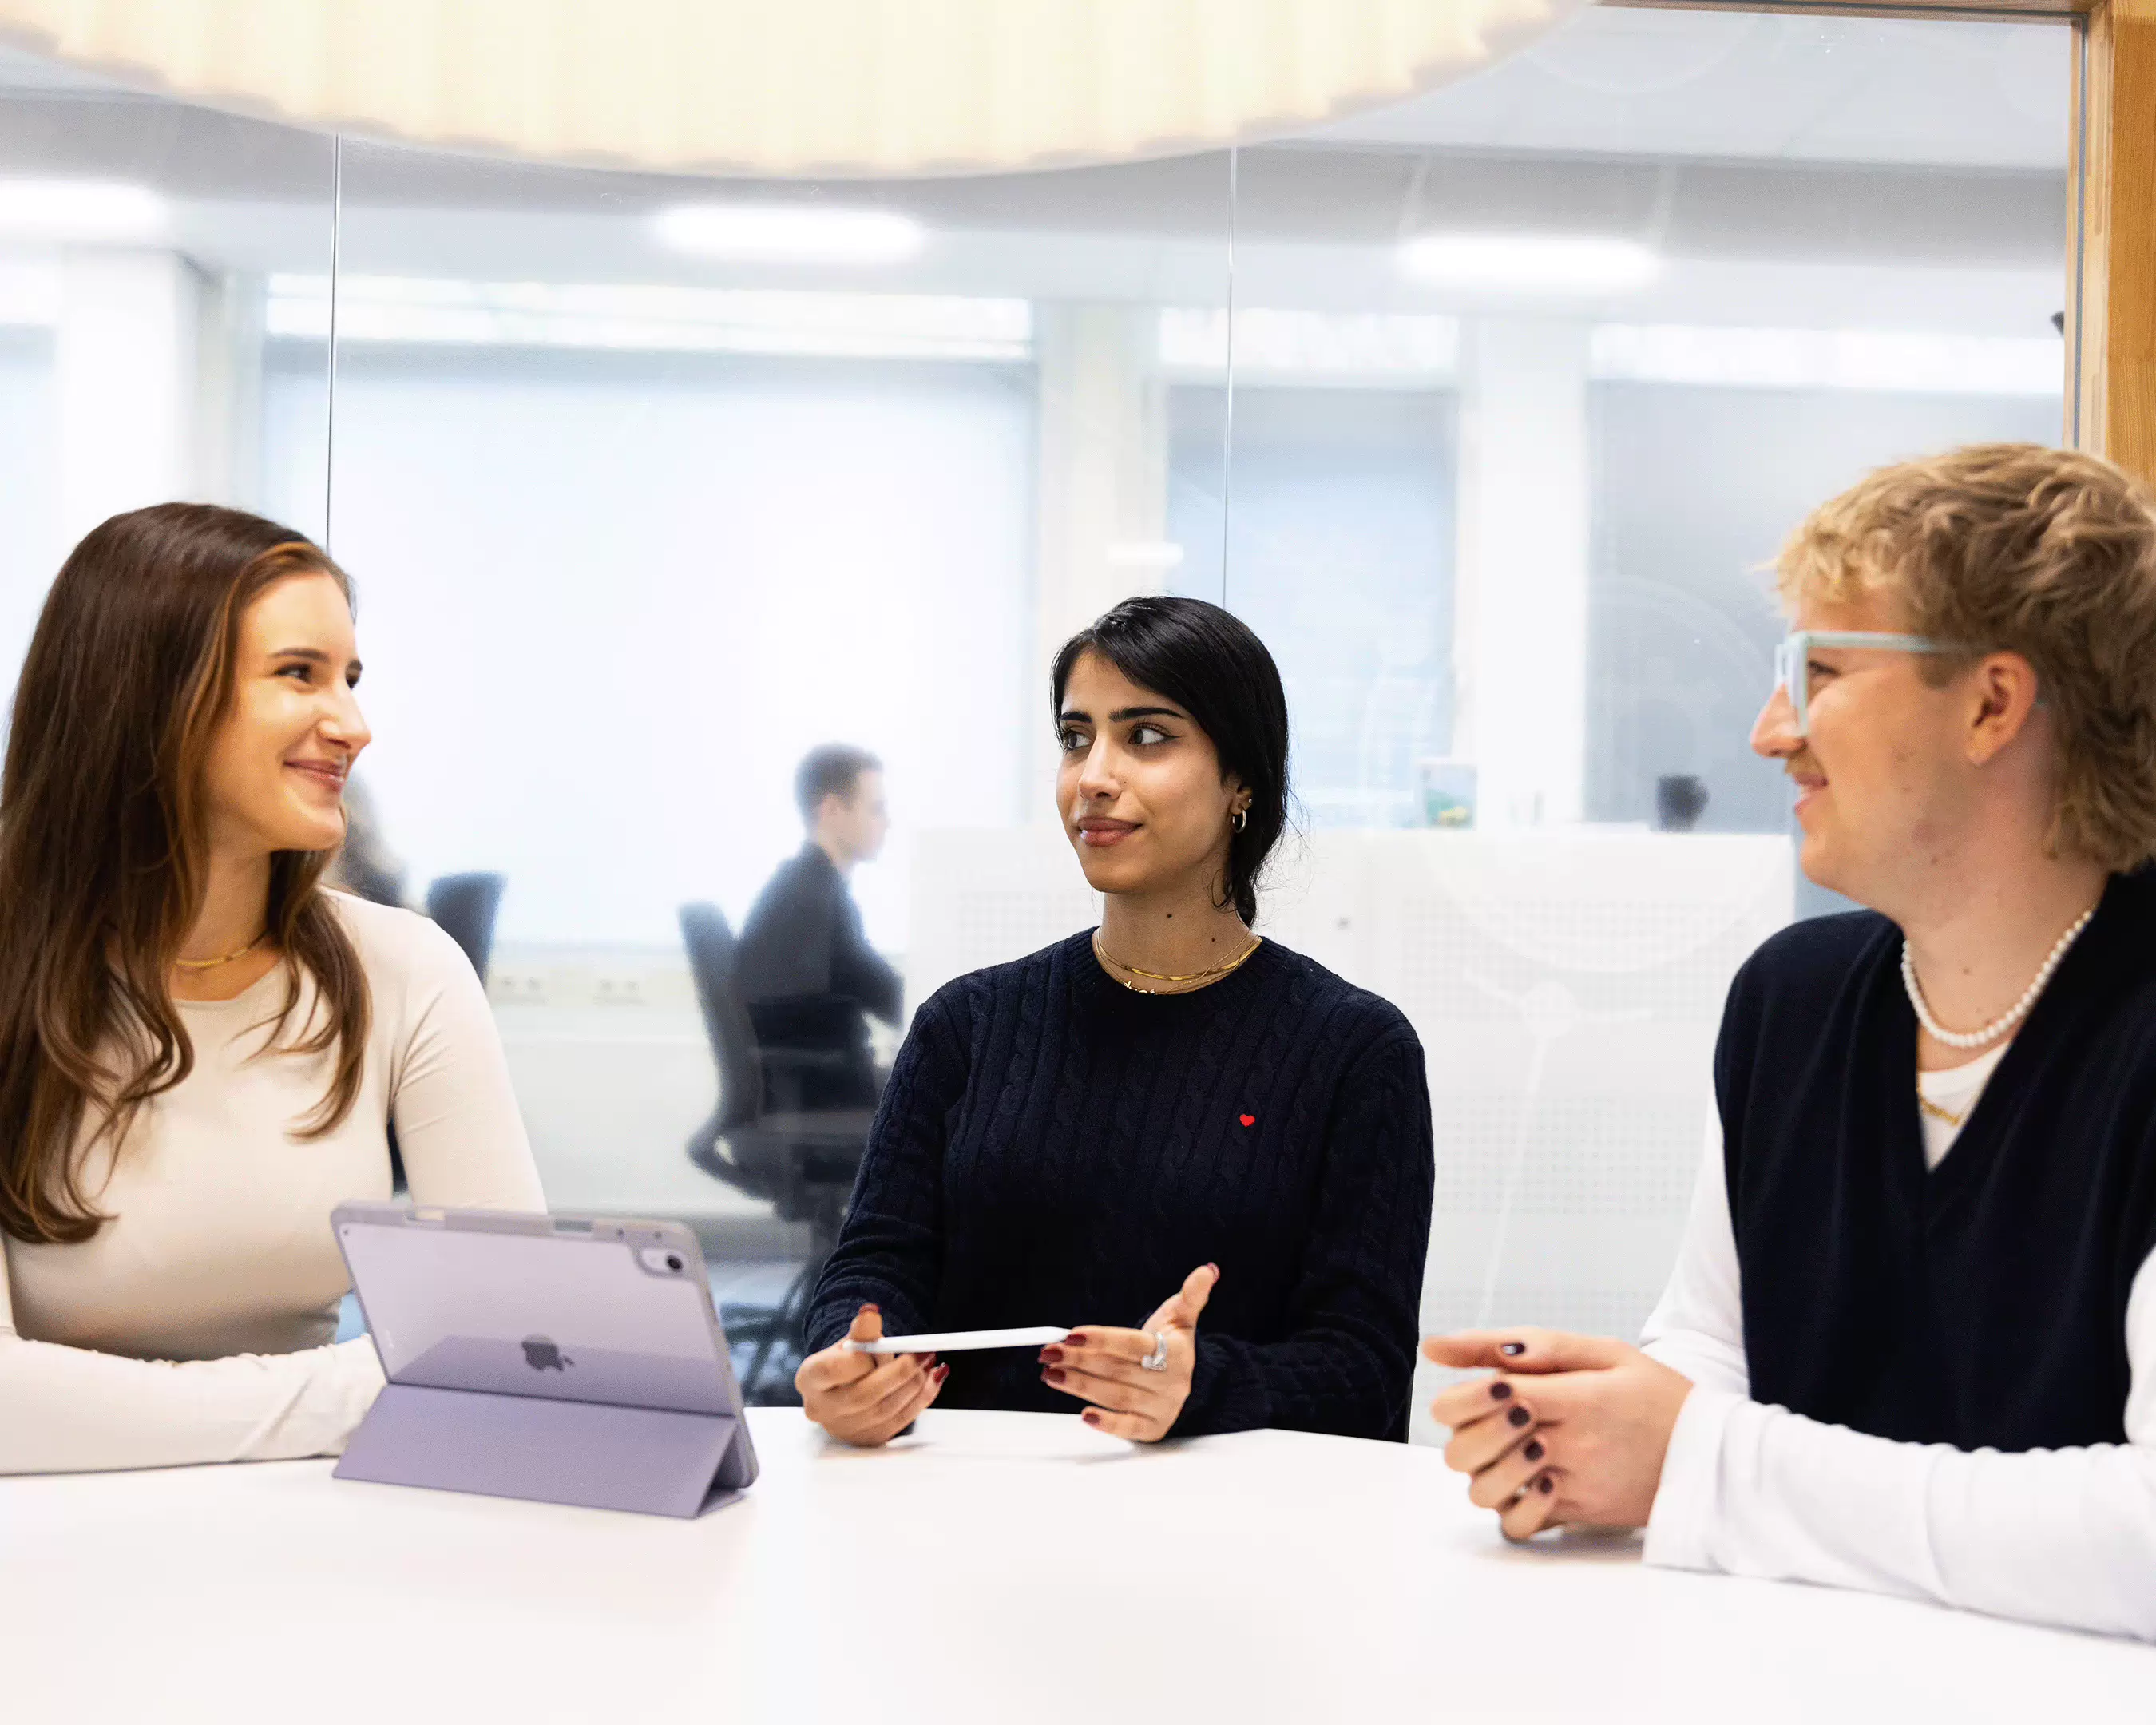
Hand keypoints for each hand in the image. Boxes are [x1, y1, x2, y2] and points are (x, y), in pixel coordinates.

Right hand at [795, 1303, 947, 1446]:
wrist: (845, 1387)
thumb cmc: (846, 1361)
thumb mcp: (850, 1341)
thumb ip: (862, 1330)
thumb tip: (871, 1312)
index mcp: (810, 1379)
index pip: (834, 1370)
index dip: (863, 1358)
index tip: (885, 1344)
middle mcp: (822, 1409)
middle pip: (863, 1395)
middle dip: (900, 1373)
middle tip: (924, 1353)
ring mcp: (844, 1429)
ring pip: (885, 1410)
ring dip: (915, 1385)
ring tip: (930, 1362)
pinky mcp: (867, 1438)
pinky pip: (900, 1422)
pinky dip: (922, 1399)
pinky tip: (933, 1379)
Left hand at [1039, 1263, 1218, 1441]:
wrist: (1196, 1383)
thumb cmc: (1175, 1345)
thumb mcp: (1181, 1318)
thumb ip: (1191, 1294)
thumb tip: (1207, 1269)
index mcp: (1174, 1351)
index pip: (1131, 1344)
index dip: (1100, 1339)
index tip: (1070, 1334)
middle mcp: (1170, 1382)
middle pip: (1116, 1370)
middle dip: (1077, 1360)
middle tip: (1048, 1352)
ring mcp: (1162, 1407)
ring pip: (1115, 1396)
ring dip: (1079, 1386)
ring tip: (1051, 1374)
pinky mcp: (1153, 1429)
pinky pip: (1127, 1427)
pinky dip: (1106, 1423)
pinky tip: (1084, 1415)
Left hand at [1421, 1327, 1692, 1540]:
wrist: (1713, 1456)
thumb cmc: (1654, 1394)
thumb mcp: (1603, 1352)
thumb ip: (1527, 1344)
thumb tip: (1438, 1345)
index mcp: (1576, 1398)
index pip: (1487, 1397)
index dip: (1468, 1392)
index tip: (1485, 1386)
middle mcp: (1570, 1447)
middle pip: (1470, 1448)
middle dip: (1464, 1428)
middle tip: (1494, 1415)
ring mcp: (1572, 1487)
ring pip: (1484, 1490)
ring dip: (1482, 1466)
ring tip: (1510, 1446)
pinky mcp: (1577, 1516)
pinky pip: (1516, 1523)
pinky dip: (1507, 1503)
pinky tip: (1526, 1479)